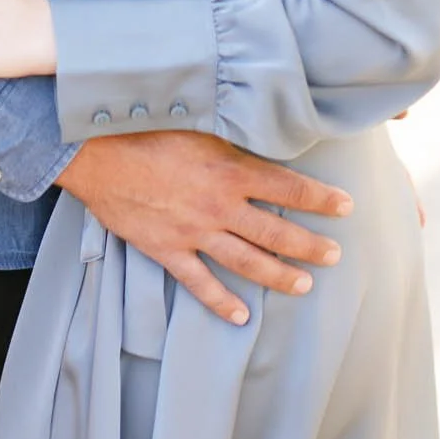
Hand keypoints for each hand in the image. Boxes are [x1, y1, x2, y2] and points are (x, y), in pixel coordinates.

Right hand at [57, 133, 350, 327]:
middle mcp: (218, 206)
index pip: (288, 187)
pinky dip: (220, 302)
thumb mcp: (196, 122)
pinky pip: (199, 283)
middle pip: (275, 231)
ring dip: (278, 276)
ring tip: (304, 286)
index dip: (320, 198)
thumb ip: (229, 138)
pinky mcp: (167, 250)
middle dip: (310, 244)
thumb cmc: (144, 127)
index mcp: (230, 170)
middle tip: (334, 255)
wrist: (94, 152)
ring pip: (246, 261)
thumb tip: (259, 135)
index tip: (346, 205)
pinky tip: (240, 316)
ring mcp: (193, 232)